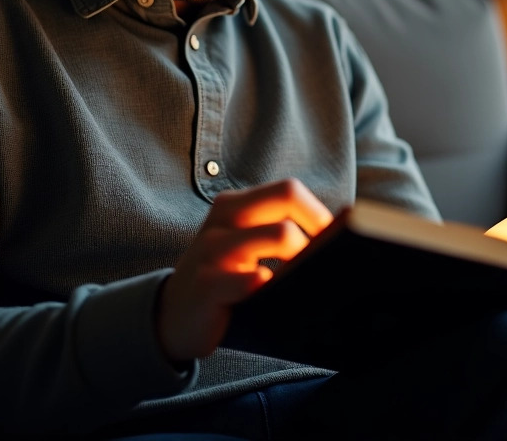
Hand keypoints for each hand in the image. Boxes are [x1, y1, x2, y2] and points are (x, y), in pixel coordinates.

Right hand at [156, 179, 333, 364]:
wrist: (171, 317)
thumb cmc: (222, 279)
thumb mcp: (243, 245)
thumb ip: (276, 231)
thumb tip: (335, 234)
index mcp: (235, 205)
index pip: (289, 190)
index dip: (318, 214)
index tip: (331, 243)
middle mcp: (223, 219)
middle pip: (288, 198)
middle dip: (317, 229)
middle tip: (322, 262)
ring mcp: (213, 250)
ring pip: (282, 235)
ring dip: (304, 259)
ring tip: (304, 281)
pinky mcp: (208, 285)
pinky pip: (254, 279)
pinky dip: (274, 287)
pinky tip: (276, 299)